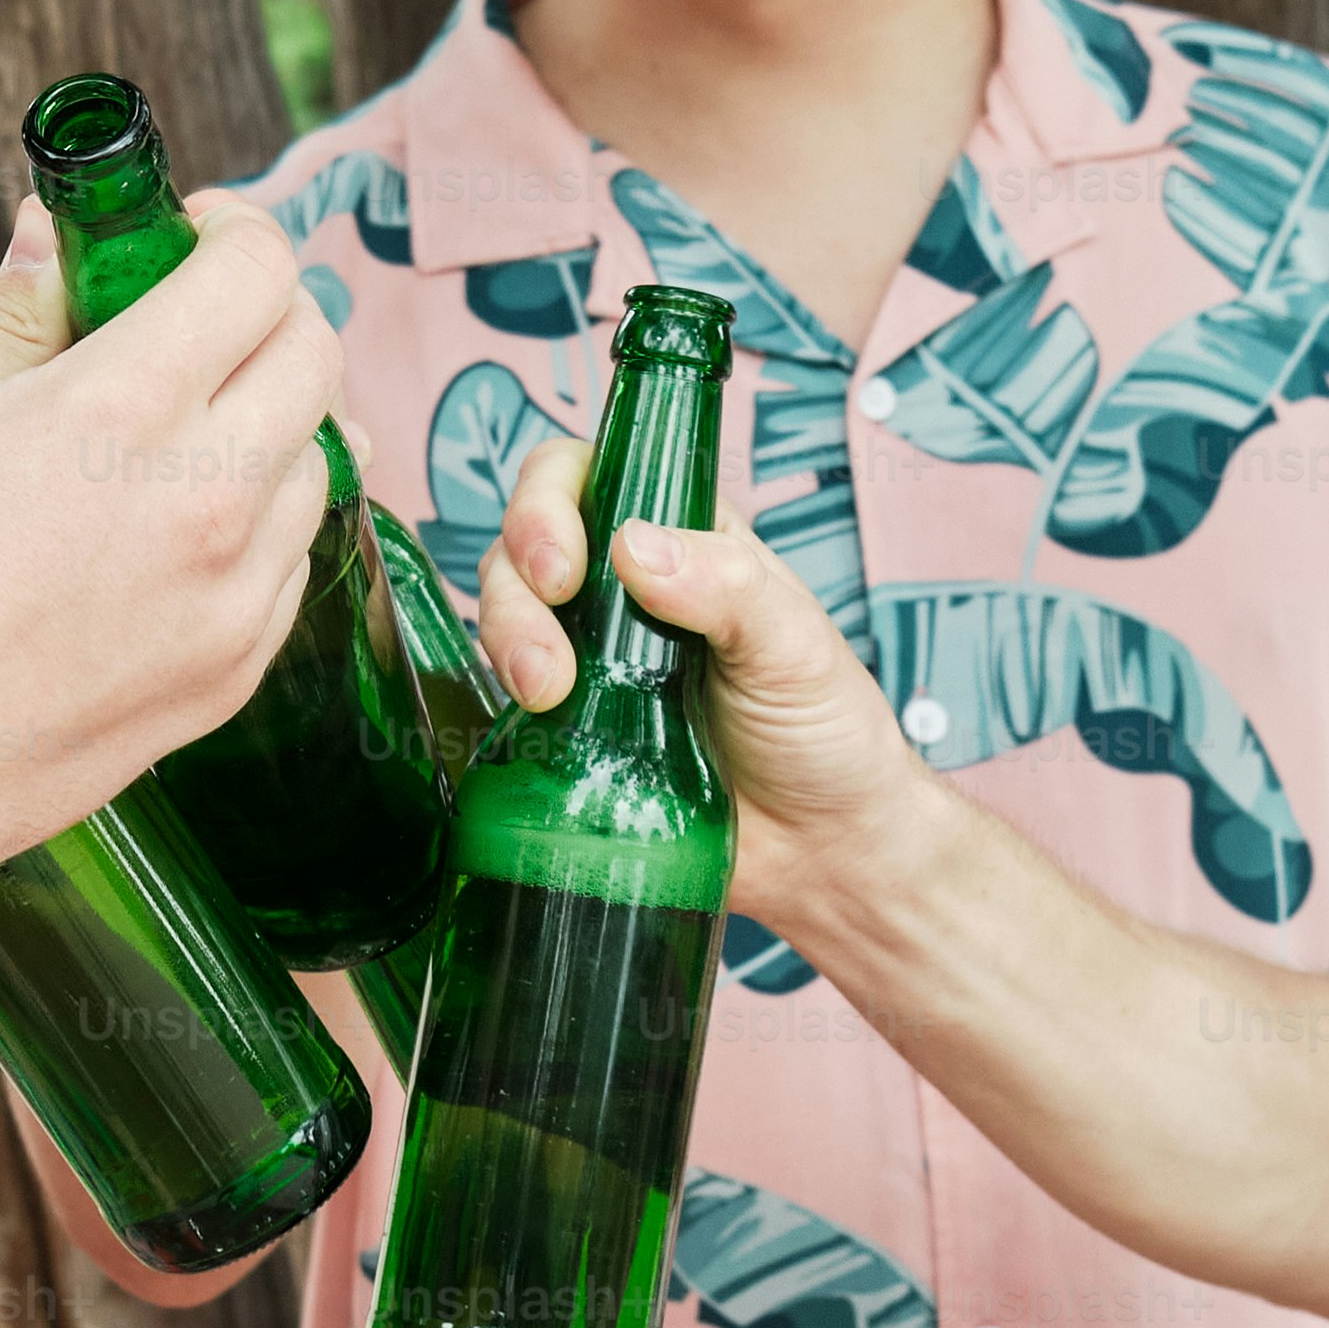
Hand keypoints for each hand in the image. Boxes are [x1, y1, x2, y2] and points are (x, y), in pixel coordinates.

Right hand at [0, 193, 339, 911]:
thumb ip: (7, 312)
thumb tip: (55, 236)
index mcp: (120, 410)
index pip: (257, 270)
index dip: (229, 229)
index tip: (186, 234)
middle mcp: (204, 498)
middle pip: (315, 353)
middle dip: (264, 308)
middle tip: (193, 311)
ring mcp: (233, 594)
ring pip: (318, 459)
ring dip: (265, 414)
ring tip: (178, 421)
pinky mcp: (234, 670)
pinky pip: (287, 558)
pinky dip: (254, 515)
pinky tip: (174, 518)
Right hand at [474, 444, 950, 954]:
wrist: (824, 850)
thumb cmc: (827, 732)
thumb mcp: (795, 645)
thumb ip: (725, 586)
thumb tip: (633, 545)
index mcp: (681, 543)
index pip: (583, 477)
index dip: (548, 503)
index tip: (565, 567)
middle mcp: (620, 593)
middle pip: (523, 546)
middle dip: (517, 590)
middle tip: (550, 660)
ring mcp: (587, 662)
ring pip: (503, 613)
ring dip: (505, 641)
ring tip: (545, 696)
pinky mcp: (564, 733)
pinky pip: (504, 701)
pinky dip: (501, 705)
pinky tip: (532, 728)